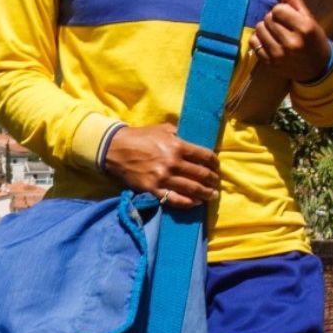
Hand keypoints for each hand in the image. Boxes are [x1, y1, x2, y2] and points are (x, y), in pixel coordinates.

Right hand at [103, 123, 219, 208]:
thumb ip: (180, 134)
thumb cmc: (140, 136)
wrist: (116, 149)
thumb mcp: (163, 129)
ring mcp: (163, 178)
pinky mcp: (153, 189)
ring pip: (192, 189)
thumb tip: (194, 140)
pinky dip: (188, 203)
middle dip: (212, 180)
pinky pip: (175, 200)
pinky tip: (195, 203)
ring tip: (211, 195)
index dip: (214, 162)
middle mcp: (173, 163)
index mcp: (177, 146)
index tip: (216, 166)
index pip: (204, 156)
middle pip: (201, 175)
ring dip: (205, 193)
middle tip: (216, 182)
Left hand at [251, 0, 332, 82]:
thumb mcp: (309, 19)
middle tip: (283, 26)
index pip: (278, 9)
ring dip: (265, 28)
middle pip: (268, 18)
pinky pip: (253, 43)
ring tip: (276, 33)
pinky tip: (269, 42)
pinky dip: (258, 39)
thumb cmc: (314, 40)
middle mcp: (291, 42)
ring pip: (259, 29)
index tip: (288, 16)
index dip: (281, 10)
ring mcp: (279, 55)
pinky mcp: (269, 63)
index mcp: (304, 28)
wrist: (317, 69)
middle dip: (274, 19)